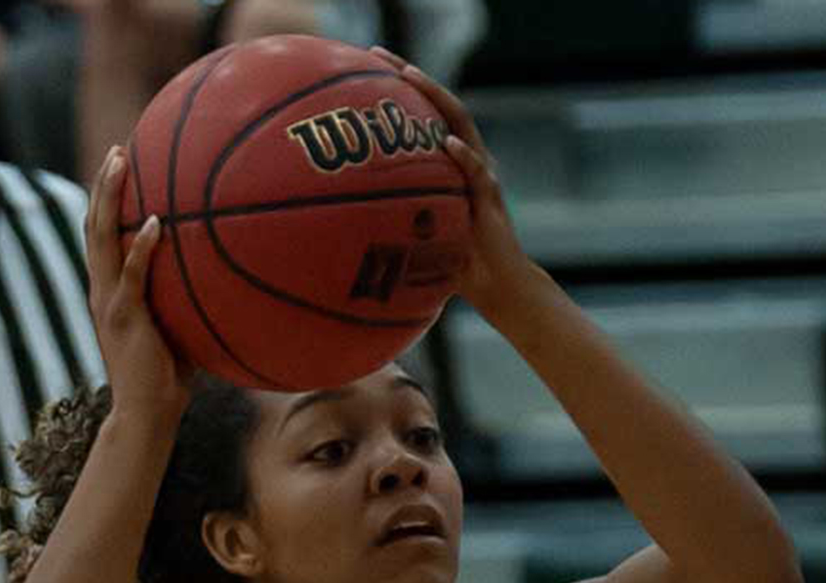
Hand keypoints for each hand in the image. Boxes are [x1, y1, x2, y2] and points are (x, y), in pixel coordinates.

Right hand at [85, 145, 189, 422]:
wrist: (147, 413)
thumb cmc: (169, 374)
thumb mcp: (178, 325)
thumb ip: (187, 296)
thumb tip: (225, 274)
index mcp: (110, 290)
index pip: (101, 235)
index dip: (105, 199)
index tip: (119, 164)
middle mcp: (102, 290)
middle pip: (94, 225)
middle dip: (103, 185)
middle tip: (116, 149)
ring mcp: (110, 302)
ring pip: (102, 239)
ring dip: (109, 198)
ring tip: (120, 164)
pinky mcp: (125, 318)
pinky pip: (132, 276)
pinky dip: (141, 248)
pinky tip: (155, 223)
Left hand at [371, 46, 542, 314]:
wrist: (494, 284)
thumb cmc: (451, 263)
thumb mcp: (412, 235)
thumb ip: (385, 219)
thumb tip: (331, 224)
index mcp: (448, 163)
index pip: (423, 114)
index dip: (397, 87)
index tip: (363, 64)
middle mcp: (466, 158)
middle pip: (439, 104)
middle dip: (410, 76)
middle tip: (378, 54)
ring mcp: (480, 174)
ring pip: (461, 124)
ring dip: (436, 98)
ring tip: (412, 78)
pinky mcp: (490, 198)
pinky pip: (477, 171)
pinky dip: (464, 156)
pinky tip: (448, 143)